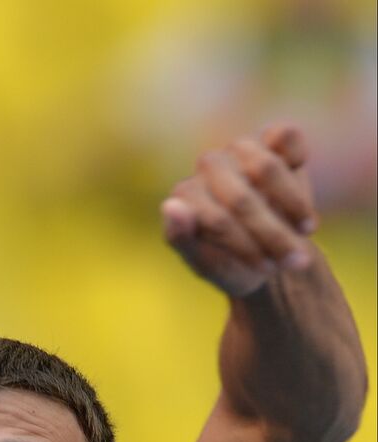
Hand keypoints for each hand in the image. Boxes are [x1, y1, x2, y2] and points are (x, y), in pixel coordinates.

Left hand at [161, 124, 317, 297]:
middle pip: (242, 199)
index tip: (268, 269)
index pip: (218, 219)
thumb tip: (169, 205)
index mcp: (186, 196)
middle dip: (272, 235)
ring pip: (266, 168)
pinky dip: (298, 162)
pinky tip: (301, 189)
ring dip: (293, 205)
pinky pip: (286, 137)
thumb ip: (181, 239)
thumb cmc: (232, 264)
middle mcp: (209, 167)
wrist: (268, 255)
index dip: (247, 247)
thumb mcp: (207, 265)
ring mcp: (239, 149)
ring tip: (306, 232)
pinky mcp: (269, 137)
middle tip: (295, 261)